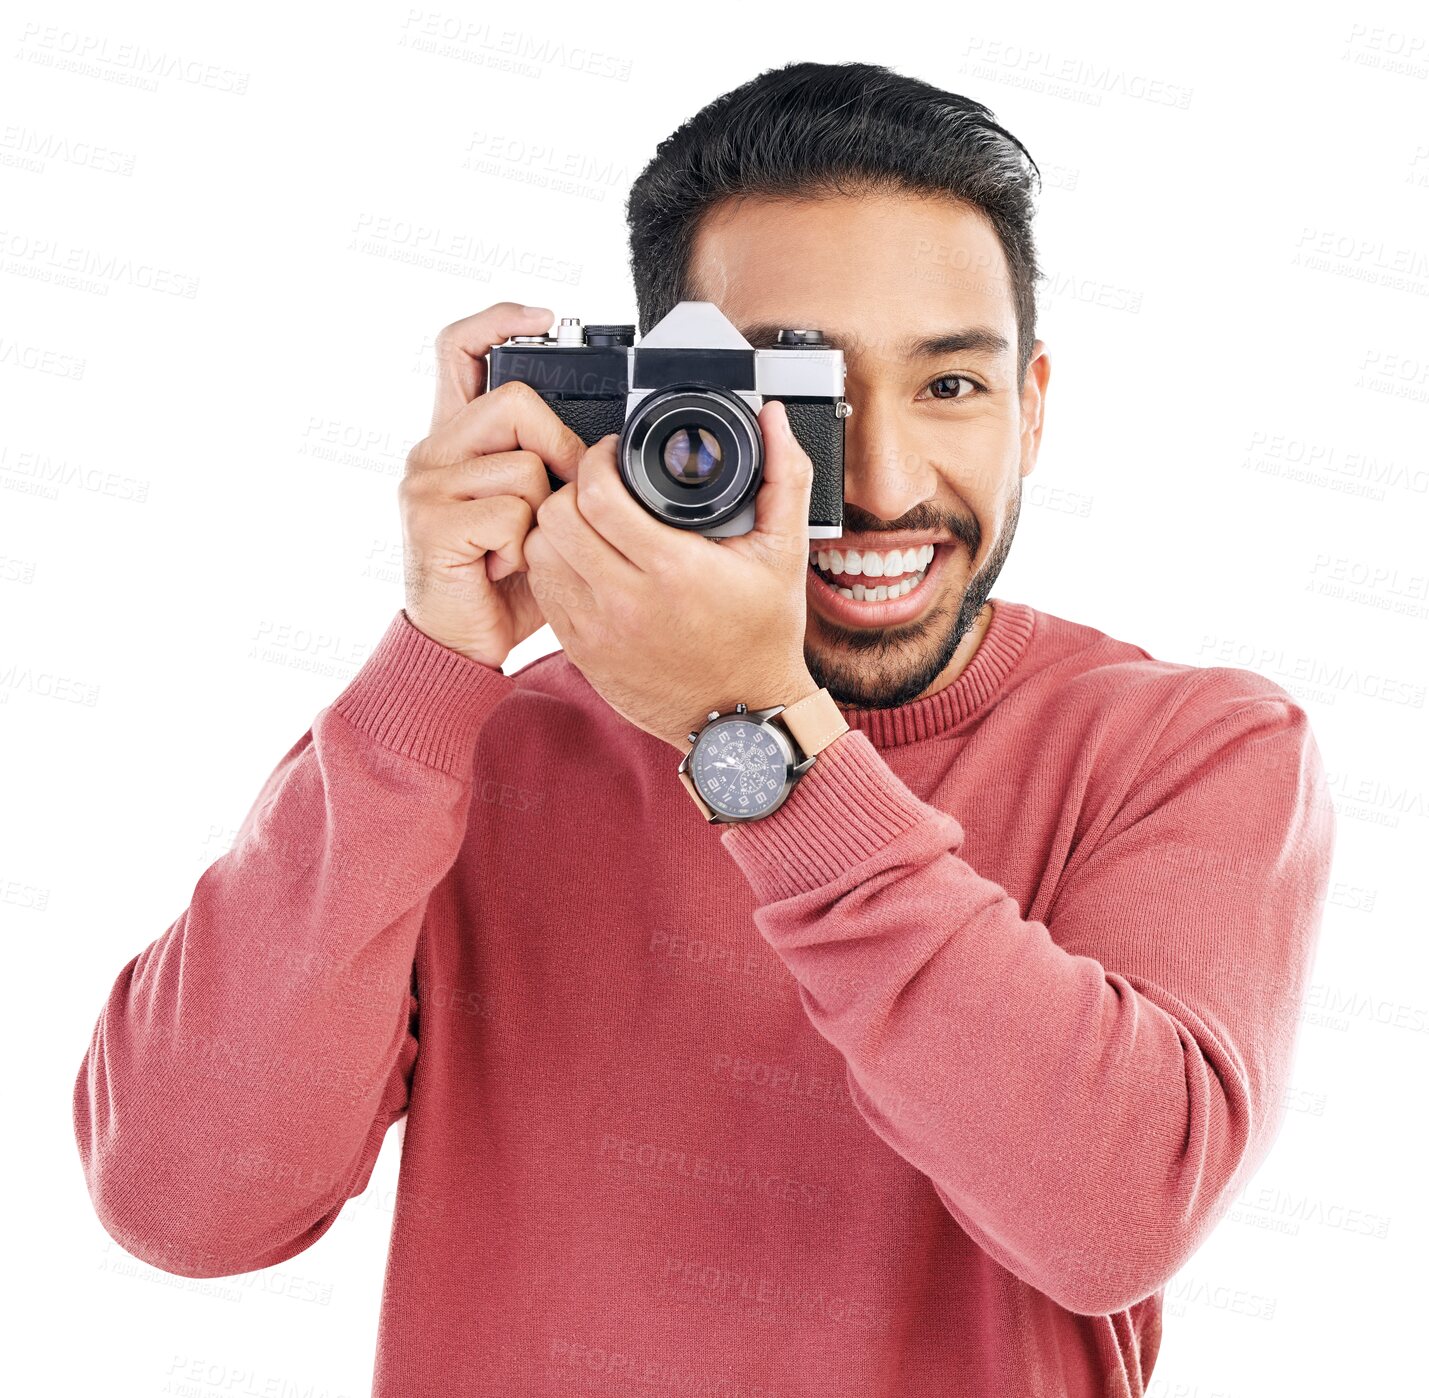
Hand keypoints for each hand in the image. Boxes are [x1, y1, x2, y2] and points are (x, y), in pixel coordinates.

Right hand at [399, 302, 586, 668]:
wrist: (463, 643)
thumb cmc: (503, 580)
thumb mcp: (534, 513)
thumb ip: (550, 469)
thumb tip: (600, 444)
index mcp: (454, 440)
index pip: (459, 349)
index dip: (499, 321)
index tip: (543, 317)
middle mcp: (431, 453)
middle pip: (514, 404)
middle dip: (559, 450)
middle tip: (558, 500)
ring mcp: (426, 486)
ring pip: (524, 463)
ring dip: (541, 512)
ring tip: (516, 545)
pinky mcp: (432, 523)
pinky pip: (513, 511)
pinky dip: (522, 546)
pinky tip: (501, 566)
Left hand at [524, 399, 818, 748]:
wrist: (743, 720)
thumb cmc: (762, 638)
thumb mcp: (785, 554)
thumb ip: (785, 477)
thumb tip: (773, 419)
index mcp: (673, 569)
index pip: (596, 493)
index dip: (598, 458)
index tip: (613, 455)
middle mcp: (626, 601)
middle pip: (555, 516)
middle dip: (571, 487)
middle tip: (595, 485)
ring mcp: (597, 630)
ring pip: (539, 552)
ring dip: (555, 527)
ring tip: (585, 521)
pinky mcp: (581, 652)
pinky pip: (543, 592)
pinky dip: (554, 566)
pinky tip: (582, 561)